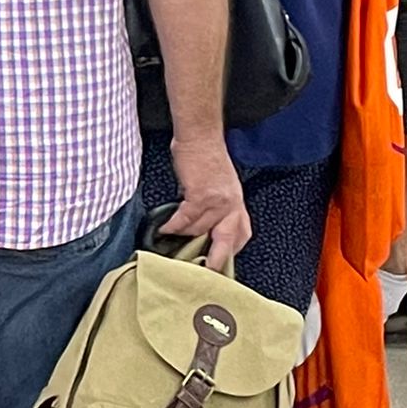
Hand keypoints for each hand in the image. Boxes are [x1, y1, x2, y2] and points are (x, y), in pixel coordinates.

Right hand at [161, 137, 249, 272]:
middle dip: (217, 258)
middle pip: (226, 239)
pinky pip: (185, 218)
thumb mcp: (220, 182)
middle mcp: (231, 203)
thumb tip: (201, 220)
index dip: (233, 248)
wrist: (200, 136)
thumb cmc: (206, 154)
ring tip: (171, 236)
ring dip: (183, 235)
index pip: (242, 231)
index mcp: (237, 200)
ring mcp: (217, 200)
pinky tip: (164, 228)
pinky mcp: (200, 195)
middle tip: (206, 271)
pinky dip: (173, 225)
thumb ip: (216, 202)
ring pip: (199, 229)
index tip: (223, 261)